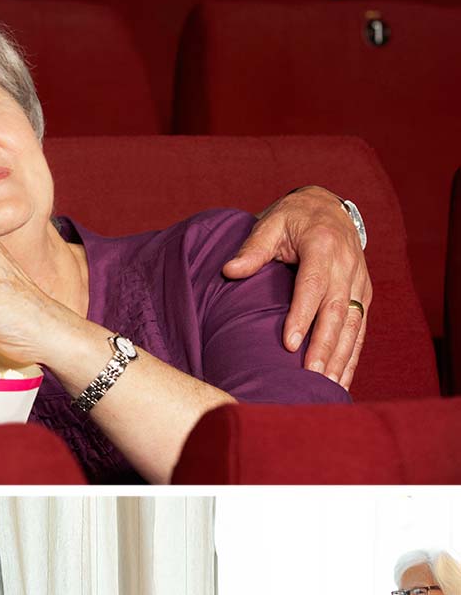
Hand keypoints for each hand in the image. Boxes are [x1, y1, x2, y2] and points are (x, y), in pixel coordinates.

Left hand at [226, 186, 370, 387]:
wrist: (329, 208)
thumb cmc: (293, 218)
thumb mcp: (270, 223)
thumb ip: (252, 248)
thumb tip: (230, 271)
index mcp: (324, 247)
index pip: (314, 285)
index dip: (303, 315)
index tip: (289, 343)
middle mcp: (348, 266)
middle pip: (338, 311)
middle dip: (325, 346)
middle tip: (311, 376)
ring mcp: (360, 282)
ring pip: (354, 325)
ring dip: (342, 358)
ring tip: (328, 387)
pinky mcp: (364, 295)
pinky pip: (360, 329)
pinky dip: (352, 356)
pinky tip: (342, 380)